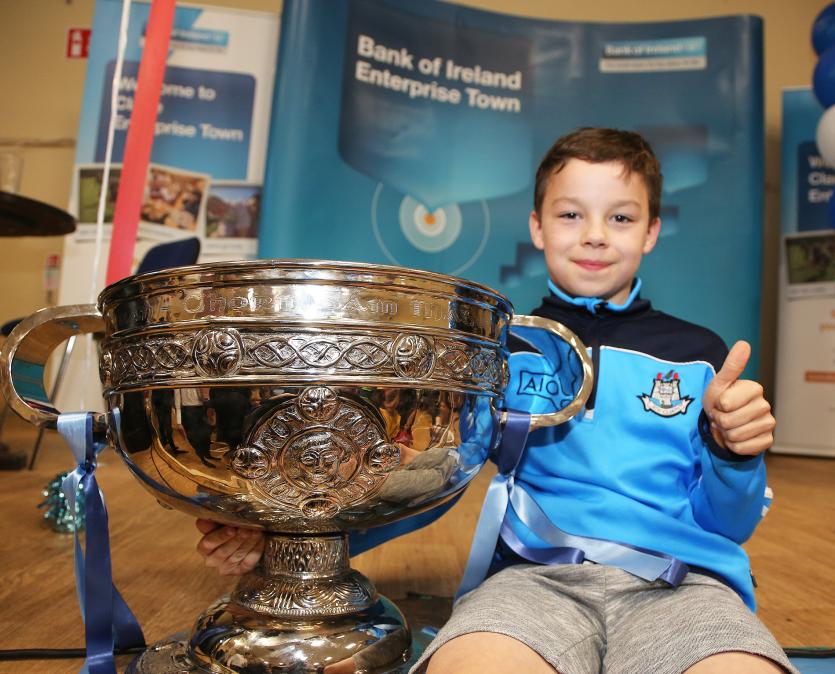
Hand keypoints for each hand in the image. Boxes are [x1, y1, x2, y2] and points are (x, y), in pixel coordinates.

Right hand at [195, 519, 264, 575]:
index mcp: (204, 548)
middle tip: (247, 530)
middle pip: (224, 551)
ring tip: (256, 532)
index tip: (232, 529)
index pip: (209, 544)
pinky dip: (256, 550)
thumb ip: (212, 522)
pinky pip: (248, 562)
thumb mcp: (219, 523)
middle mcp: (212, 561)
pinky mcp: (240, 571)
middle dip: (237, 539)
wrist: (244, 538)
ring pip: (237, 556)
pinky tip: (261, 540)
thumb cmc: (229, 528)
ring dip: (248, 543)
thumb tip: (203, 520)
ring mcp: (226, 568)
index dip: (221, 536)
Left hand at [701, 341, 775, 455]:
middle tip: (723, 415)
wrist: (724, 424)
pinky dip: (734, 445)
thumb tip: (744, 343)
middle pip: (729, 421)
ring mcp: (769, 424)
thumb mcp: (719, 383)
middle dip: (720, 420)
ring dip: (726, 433)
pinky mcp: (767, 441)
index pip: (725, 404)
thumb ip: (732, 365)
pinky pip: (743, 448)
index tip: (720, 403)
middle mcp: (765, 405)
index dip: (716, 405)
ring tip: (728, 426)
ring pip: (735, 436)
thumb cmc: (719, 400)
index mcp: (754, 388)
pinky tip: (737, 437)